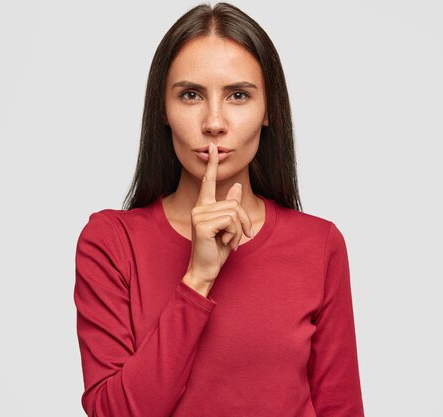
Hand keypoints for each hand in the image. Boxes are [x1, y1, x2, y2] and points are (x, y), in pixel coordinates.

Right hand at [185, 142, 253, 284]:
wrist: (205, 270)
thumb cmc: (215, 250)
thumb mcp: (229, 228)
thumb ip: (231, 207)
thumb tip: (236, 187)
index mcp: (204, 206)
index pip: (208, 181)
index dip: (212, 164)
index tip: (212, 147)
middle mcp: (199, 208)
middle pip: (234, 203)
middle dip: (244, 221)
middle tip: (243, 236)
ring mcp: (199, 215)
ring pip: (234, 212)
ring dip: (239, 230)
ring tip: (231, 242)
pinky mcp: (202, 224)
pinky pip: (231, 221)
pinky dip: (235, 234)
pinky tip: (226, 243)